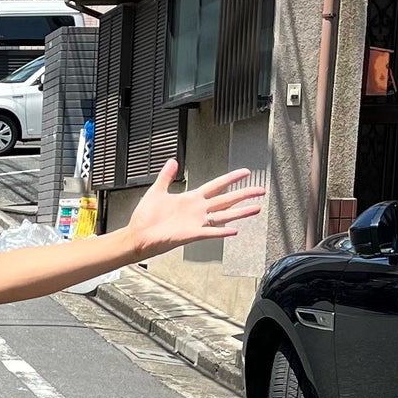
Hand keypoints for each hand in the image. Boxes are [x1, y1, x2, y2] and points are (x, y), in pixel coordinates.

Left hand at [127, 160, 263, 258]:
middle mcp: (197, 210)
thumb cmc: (145, 218)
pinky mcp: (191, 234)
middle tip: (260, 190)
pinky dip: (221, 232)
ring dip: (240, 212)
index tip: (245, 172)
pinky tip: (234, 231)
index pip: (216, 186)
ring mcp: (196, 222)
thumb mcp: (156, 191)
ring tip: (256, 208)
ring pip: (223, 216)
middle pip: (226, 200)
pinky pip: (210, 233)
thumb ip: (166, 176)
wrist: (137, 236)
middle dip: (244, 194)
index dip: (231, 178)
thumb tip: (172, 161)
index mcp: (191, 199)